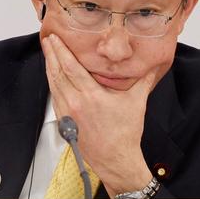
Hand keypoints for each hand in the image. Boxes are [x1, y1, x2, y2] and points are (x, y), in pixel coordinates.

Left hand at [41, 33, 156, 196]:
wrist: (115, 160)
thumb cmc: (125, 134)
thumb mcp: (136, 102)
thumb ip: (144, 81)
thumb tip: (153, 66)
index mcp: (91, 96)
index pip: (71, 67)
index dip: (60, 51)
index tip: (55, 38)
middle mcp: (76, 103)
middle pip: (58, 73)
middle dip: (51, 54)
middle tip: (47, 39)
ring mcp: (68, 114)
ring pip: (53, 85)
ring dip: (49, 67)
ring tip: (48, 53)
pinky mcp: (65, 122)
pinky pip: (55, 98)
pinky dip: (52, 84)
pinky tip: (53, 77)